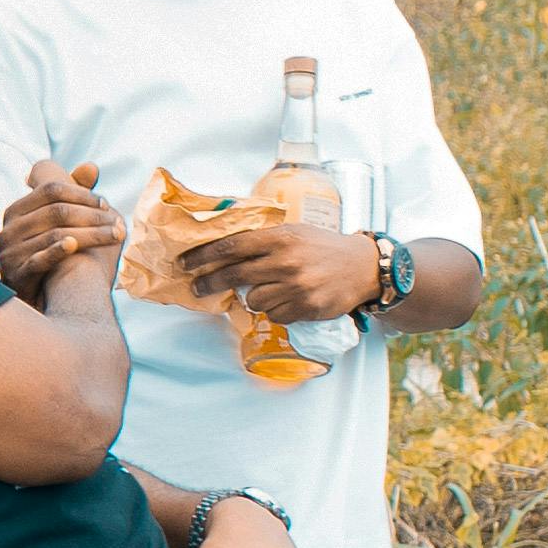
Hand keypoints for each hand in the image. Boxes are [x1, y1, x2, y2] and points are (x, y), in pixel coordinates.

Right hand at [0, 159, 126, 299]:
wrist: (38, 300)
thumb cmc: (49, 255)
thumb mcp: (58, 223)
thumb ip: (73, 193)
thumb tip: (92, 167)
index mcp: (17, 210)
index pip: (52, 190)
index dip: (82, 195)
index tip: (106, 205)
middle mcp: (10, 228)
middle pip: (57, 211)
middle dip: (92, 216)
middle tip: (119, 224)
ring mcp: (11, 252)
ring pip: (56, 234)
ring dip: (91, 235)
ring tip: (116, 237)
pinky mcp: (16, 275)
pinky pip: (39, 259)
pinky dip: (58, 251)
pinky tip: (76, 246)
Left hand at [174, 220, 381, 323]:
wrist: (361, 267)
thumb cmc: (323, 247)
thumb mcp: (294, 232)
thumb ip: (264, 239)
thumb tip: (226, 248)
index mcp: (280, 238)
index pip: (232, 246)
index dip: (204, 255)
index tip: (186, 263)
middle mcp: (285, 262)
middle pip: (233, 275)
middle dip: (209, 282)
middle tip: (196, 287)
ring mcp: (295, 287)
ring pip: (253, 300)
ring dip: (255, 297)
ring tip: (274, 288)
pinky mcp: (304, 308)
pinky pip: (274, 315)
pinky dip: (278, 310)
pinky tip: (292, 299)